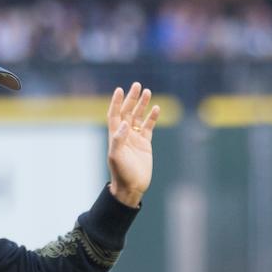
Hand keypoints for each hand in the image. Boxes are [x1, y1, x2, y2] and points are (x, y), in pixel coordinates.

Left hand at [106, 82, 159, 206]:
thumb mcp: (117, 156)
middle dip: (132, 99)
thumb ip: (119, 139)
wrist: (132, 186)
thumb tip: (124, 123)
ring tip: (147, 91)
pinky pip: (148, 127)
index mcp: (115, 136)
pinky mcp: (145, 144)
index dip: (117, 102)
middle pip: (127, 112)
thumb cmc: (122, 172)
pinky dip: (152, 117)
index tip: (120, 89)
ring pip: (138, 117)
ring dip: (142, 105)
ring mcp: (135, 138)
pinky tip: (156, 108)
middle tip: (137, 85)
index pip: (115, 114)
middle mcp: (124, 135)